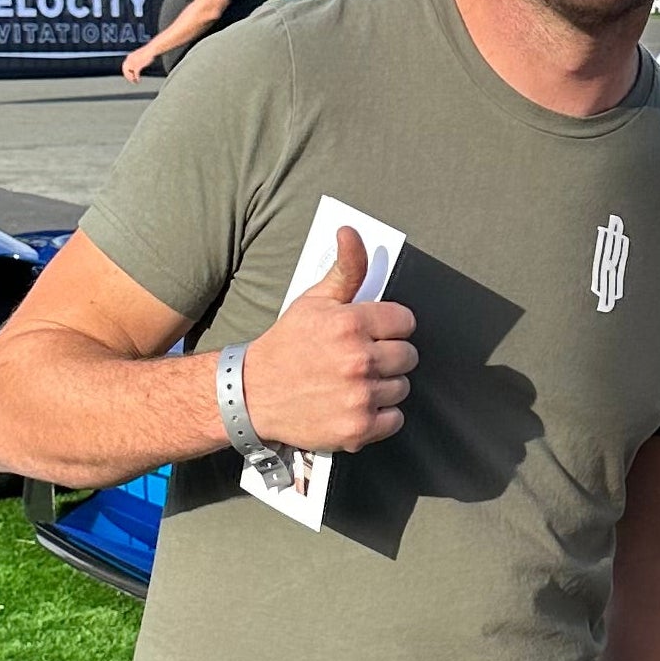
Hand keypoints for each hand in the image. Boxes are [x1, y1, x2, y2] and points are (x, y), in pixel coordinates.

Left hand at [121, 44, 156, 82]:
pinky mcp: (138, 66)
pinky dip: (137, 78)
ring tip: (135, 81)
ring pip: (129, 73)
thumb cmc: (147, 52)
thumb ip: (135, 60)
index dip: (126, 72)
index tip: (130, 76)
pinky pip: (136, 74)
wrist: (151, 49)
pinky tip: (138, 80)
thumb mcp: (138, 55)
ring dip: (131, 79)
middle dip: (128, 76)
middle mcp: (130, 60)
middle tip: (131, 80)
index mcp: (129, 57)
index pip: (124, 66)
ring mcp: (134, 63)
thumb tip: (135, 65)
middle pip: (125, 70)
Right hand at [240, 227, 416, 452]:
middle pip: (408, 356)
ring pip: (402, 387)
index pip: (405, 322)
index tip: (374, 334)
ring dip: (384, 386)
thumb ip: (345, 269)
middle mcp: (358, 360)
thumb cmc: (286, 345)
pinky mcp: (358, 428)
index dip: (390, 327)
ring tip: (355, 382)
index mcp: (350, 324)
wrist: (251, 394)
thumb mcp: (313, 301)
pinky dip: (380, 416)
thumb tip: (352, 232)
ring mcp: (359, 396)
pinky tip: (357, 405)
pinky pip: (395, 419)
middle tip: (361, 360)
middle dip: (389, 356)